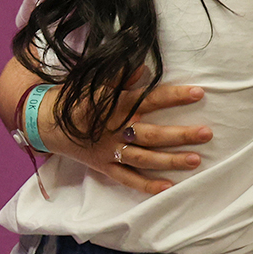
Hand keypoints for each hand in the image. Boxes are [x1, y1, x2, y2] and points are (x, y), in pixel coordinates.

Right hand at [37, 82, 211, 195]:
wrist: (46, 122)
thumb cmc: (77, 97)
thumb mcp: (96, 81)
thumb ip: (120, 74)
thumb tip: (143, 66)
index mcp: (116, 105)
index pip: (150, 99)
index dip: (174, 96)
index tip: (198, 93)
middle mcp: (116, 130)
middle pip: (153, 134)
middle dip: (180, 135)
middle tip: (206, 133)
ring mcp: (110, 151)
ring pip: (144, 159)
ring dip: (170, 160)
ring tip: (195, 160)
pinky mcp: (104, 166)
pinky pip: (127, 179)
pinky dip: (146, 185)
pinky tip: (168, 187)